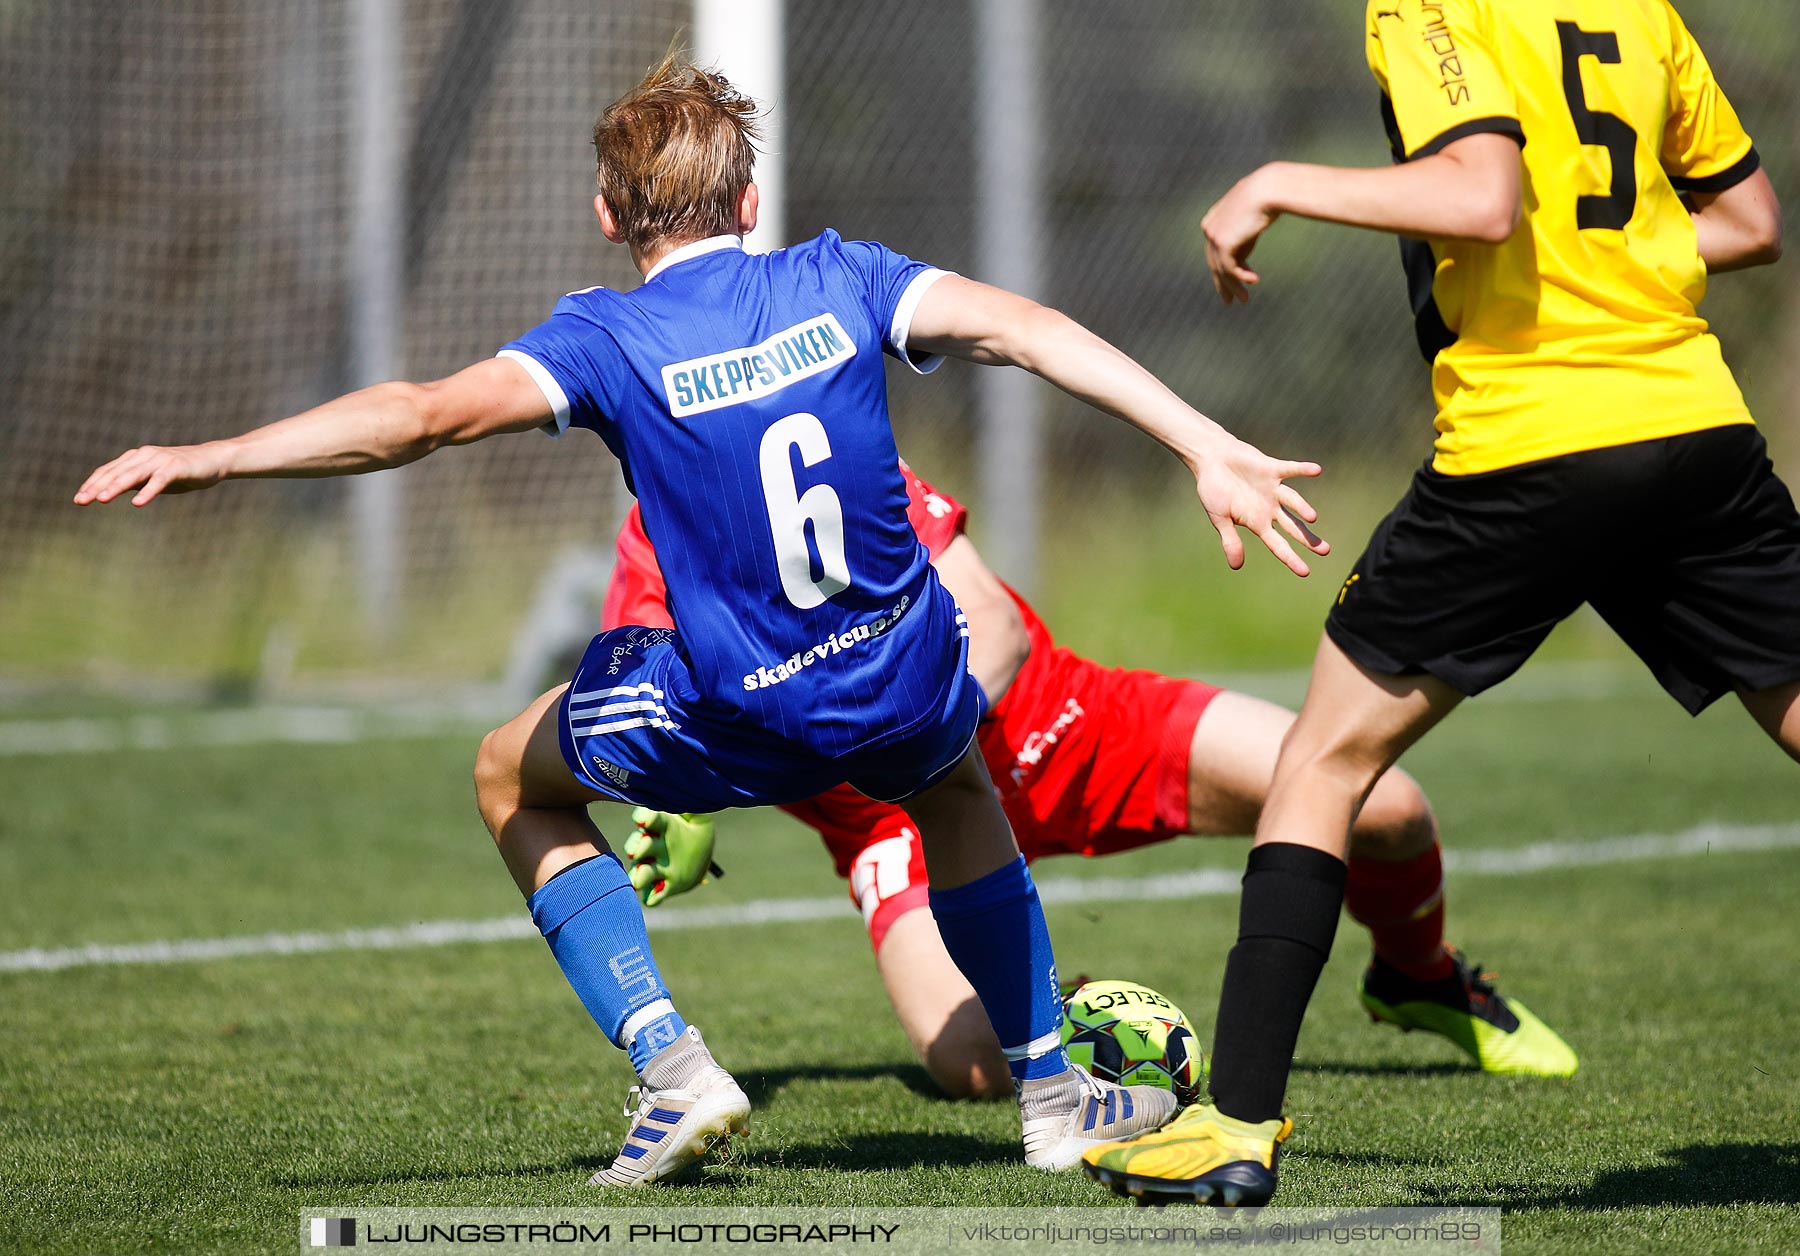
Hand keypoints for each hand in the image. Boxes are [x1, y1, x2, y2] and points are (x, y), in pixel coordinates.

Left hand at [73, 443, 232, 506]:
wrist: (214, 460)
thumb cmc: (183, 471)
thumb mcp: (153, 477)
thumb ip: (135, 481)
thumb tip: (112, 490)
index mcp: (136, 458)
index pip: (108, 471)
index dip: (92, 484)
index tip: (78, 499)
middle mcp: (144, 455)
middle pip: (115, 472)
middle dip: (96, 487)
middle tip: (80, 501)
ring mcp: (160, 460)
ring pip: (133, 475)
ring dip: (115, 487)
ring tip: (100, 500)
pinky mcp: (176, 467)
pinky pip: (159, 481)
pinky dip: (148, 492)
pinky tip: (137, 503)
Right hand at [623, 809, 718, 906]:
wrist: (701, 857)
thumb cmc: (696, 831)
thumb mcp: (699, 818)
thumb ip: (692, 807)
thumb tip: (690, 794)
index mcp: (661, 826)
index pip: (648, 819)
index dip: (644, 818)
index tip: (642, 819)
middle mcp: (654, 847)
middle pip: (640, 846)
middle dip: (637, 847)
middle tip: (636, 851)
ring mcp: (656, 868)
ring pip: (641, 872)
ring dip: (637, 876)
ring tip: (637, 881)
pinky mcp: (664, 887)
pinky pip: (652, 895)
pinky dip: (651, 897)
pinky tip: (654, 897)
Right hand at [1193, 439, 1327, 575]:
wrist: (1211, 458)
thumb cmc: (1213, 489)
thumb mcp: (1219, 518)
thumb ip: (1230, 540)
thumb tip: (1236, 567)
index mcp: (1257, 522)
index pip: (1278, 544)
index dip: (1291, 558)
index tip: (1305, 572)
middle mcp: (1269, 507)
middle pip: (1292, 526)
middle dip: (1308, 538)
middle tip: (1325, 550)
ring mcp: (1272, 488)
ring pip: (1292, 500)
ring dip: (1301, 507)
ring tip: (1312, 518)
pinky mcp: (1271, 468)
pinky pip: (1290, 469)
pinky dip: (1302, 469)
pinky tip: (1316, 470)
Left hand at [1201, 168, 1280, 304]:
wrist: (1268, 188)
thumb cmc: (1266, 196)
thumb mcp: (1252, 217)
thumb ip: (1244, 233)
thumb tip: (1246, 249)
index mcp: (1213, 220)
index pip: (1216, 251)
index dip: (1225, 269)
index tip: (1236, 281)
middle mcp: (1209, 228)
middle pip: (1215, 263)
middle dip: (1223, 283)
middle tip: (1230, 300)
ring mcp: (1213, 236)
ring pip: (1221, 269)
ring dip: (1234, 287)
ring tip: (1244, 300)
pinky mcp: (1222, 243)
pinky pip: (1229, 268)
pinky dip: (1241, 277)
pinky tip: (1254, 281)